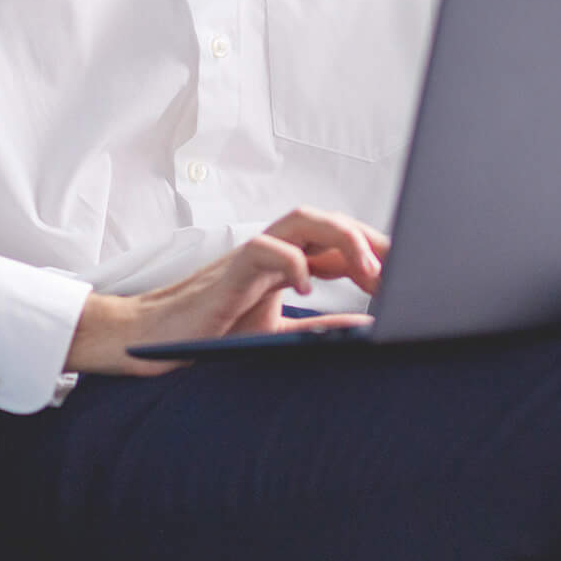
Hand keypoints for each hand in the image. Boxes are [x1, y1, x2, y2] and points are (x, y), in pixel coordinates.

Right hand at [65, 207, 389, 375]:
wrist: (153, 339)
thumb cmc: (210, 332)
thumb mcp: (279, 332)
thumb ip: (321, 328)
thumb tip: (368, 328)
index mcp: (287, 263)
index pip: (340, 243)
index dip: (377, 253)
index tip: (408, 277)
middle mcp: (272, 251)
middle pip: (329, 222)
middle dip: (370, 241)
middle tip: (398, 275)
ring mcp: (250, 256)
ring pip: (303, 221)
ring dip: (343, 241)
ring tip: (368, 275)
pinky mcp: (228, 272)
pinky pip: (264, 250)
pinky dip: (291, 263)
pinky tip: (309, 287)